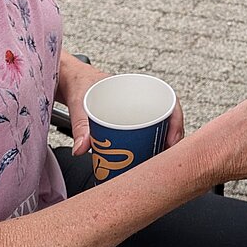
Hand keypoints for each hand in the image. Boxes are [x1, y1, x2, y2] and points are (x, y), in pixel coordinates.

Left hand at [57, 53, 187, 154]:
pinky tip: (139, 163)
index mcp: (138, 89)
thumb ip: (81, 125)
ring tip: (152, 166)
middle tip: (162, 161)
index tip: (171, 141)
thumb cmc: (80, 83)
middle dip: (168, 142)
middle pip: (165, 123)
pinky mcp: (125, 125)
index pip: (170, 103)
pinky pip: (141, 138)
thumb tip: (81, 149)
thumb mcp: (80, 102)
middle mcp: (140, 102)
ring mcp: (134, 114)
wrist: (70, 80)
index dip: (177, 122)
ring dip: (156, 148)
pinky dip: (143, 149)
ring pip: (154, 132)